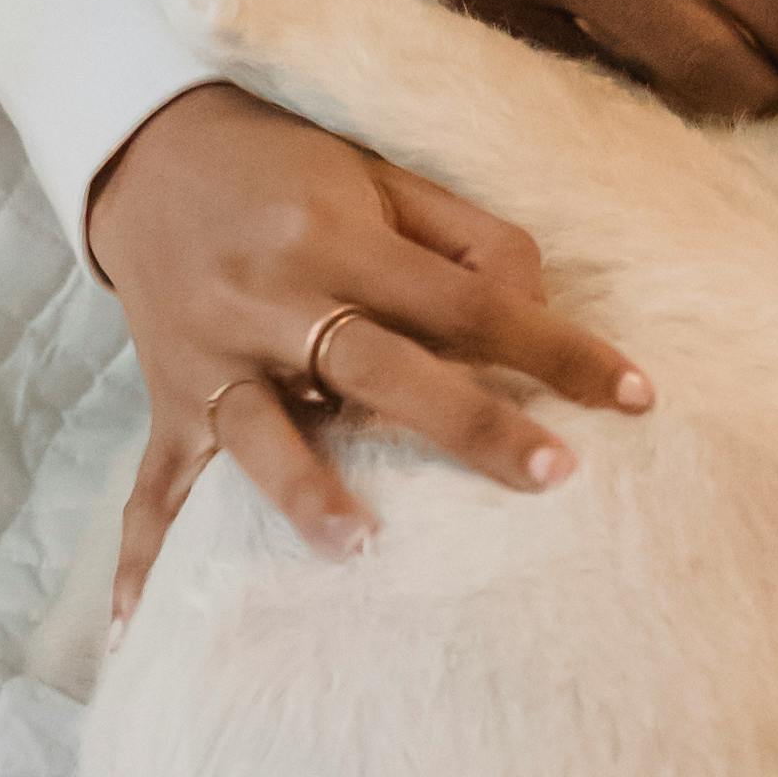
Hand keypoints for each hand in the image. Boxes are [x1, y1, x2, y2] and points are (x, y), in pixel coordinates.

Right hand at [87, 82, 650, 619]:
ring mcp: (215, 355)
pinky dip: (145, 555)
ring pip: (263, 431)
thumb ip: (465, 237)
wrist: (150, 148)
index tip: (636, 394)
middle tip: (553, 473)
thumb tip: (533, 305)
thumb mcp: (380, 171)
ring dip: (308, 491)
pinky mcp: (169, 401)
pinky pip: (157, 486)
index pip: (465, 299)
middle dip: (468, 422)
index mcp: (337, 235)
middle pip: (380, 366)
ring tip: (360, 548)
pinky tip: (141, 628)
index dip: (553, 345)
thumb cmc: (290, 165)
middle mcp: (274, 295)